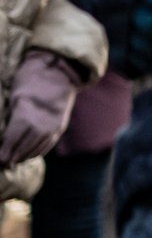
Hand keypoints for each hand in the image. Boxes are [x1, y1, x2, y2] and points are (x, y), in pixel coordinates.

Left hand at [0, 50, 82, 164]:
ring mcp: (52, 125)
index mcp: (25, 112)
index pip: (11, 139)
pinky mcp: (60, 126)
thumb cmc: (31, 80)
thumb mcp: (15, 96)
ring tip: (13, 162)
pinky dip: (37, 152)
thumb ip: (10, 116)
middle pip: (23, 147)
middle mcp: (41, 122)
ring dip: (23, 157)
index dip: (3, 152)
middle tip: (2, 164)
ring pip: (36, 148)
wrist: (60, 73)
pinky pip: (47, 144)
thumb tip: (2, 137)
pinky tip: (28, 156)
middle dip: (11, 157)